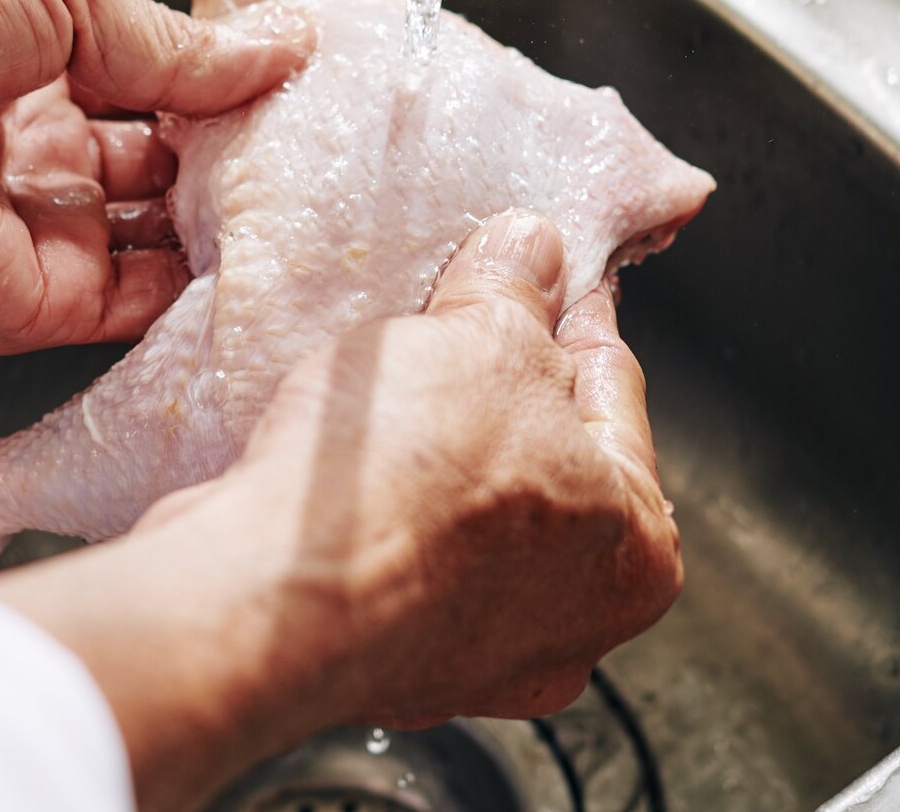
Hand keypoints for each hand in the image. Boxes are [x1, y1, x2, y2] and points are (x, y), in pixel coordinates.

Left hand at [0, 0, 308, 351]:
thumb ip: (172, 44)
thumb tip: (275, 49)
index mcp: (37, 67)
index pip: (153, 95)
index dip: (223, 96)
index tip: (295, 95)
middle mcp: (37, 153)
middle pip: (160, 177)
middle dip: (232, 170)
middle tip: (310, 158)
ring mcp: (35, 230)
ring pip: (154, 250)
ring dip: (220, 233)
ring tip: (300, 210)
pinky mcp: (28, 300)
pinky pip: (126, 310)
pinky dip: (188, 295)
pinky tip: (246, 263)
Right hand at [0, 211, 681, 809]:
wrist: (266, 596)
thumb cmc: (406, 491)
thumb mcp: (485, 341)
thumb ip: (518, 293)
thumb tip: (531, 250)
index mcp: (634, 547)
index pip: (613, 384)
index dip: (572, 306)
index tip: (549, 268)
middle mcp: (568, 618)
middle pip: (542, 450)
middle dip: (501, 375)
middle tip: (465, 307)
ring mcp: (470, 647)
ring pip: (465, 501)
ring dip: (436, 434)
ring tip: (396, 366)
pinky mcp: (381, 648)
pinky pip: (397, 542)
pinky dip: (383, 493)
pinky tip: (353, 441)